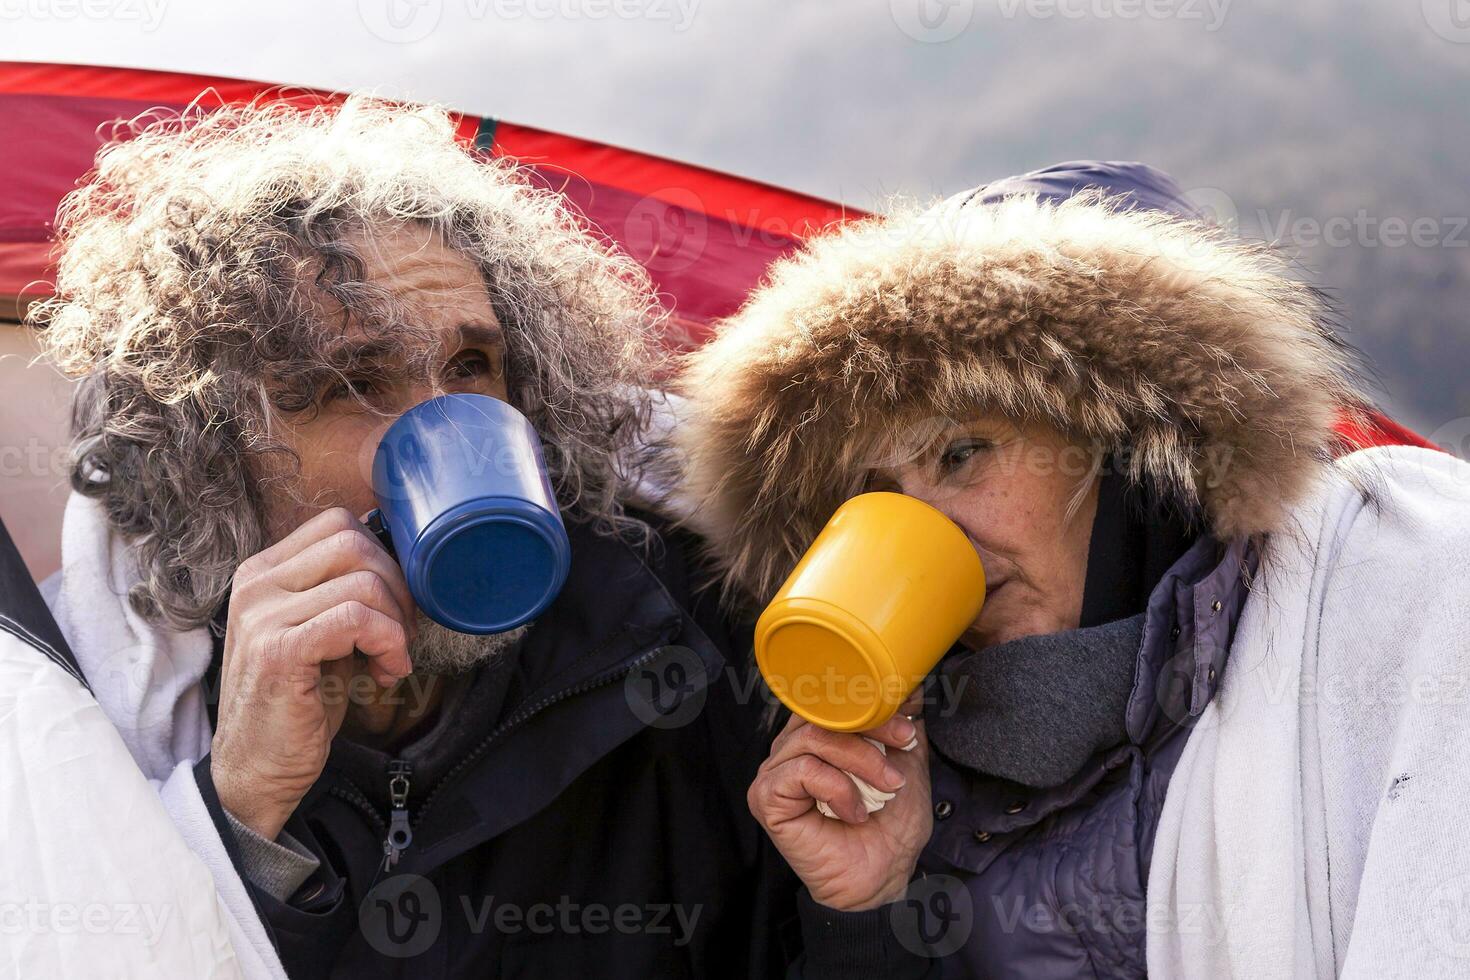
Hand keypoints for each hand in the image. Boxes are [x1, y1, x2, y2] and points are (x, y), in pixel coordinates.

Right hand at [210, 507, 416, 840]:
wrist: (257, 769)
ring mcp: (263, 616)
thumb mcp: (321, 632)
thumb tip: (400, 562)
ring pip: (363, 582)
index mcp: (263, 572)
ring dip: (395, 624)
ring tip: (390, 660)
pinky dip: (387, 642)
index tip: (392, 605)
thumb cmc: (297, 701)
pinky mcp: (280, 651)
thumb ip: (342, 592)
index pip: (338, 523)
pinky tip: (385, 673)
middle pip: (353, 543)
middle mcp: (256, 585)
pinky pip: (356, 618)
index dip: (382, 558)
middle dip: (396, 586)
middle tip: (399, 634)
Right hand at [748, 704, 931, 911]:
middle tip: (904, 745)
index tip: (908, 727)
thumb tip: (912, 683)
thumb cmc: (890, 825)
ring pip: (814, 738)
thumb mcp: (906, 762)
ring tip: (887, 787)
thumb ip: (904, 721)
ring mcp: (774, 772)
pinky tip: (855, 812)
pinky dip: (838, 788)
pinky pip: (802, 770)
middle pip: (822, 712)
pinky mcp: (766, 797)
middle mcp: (790, 748)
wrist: (883, 877)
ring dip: (861, 761)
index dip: (871, 704)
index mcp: (817, 735)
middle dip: (871, 727)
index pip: (834, 698)